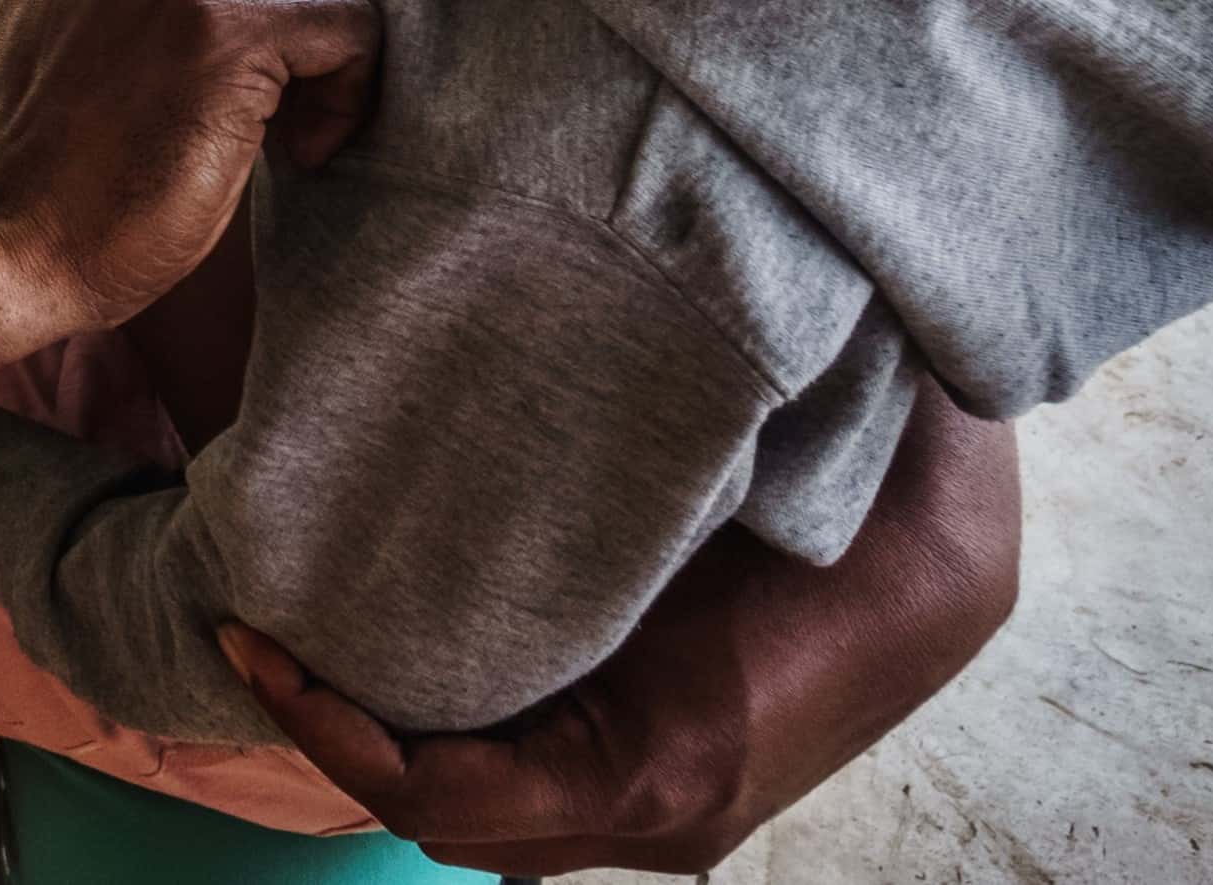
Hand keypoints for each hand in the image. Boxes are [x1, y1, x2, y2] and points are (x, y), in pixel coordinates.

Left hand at [220, 379, 1022, 874]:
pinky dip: (449, 740)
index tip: (254, 637)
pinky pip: (528, 790)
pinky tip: (395, 647)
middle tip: (252, 626)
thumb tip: (534, 387)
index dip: (334, 734)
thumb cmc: (876, 498)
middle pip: (449, 824)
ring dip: (390, 746)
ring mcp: (669, 816)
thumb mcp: (771, 467)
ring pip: (486, 823)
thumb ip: (656, 460)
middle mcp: (663, 815)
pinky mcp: (664, 782)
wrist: (960, 547)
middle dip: (339, 740)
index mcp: (668, 755)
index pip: (448, 798)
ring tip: (299, 632)